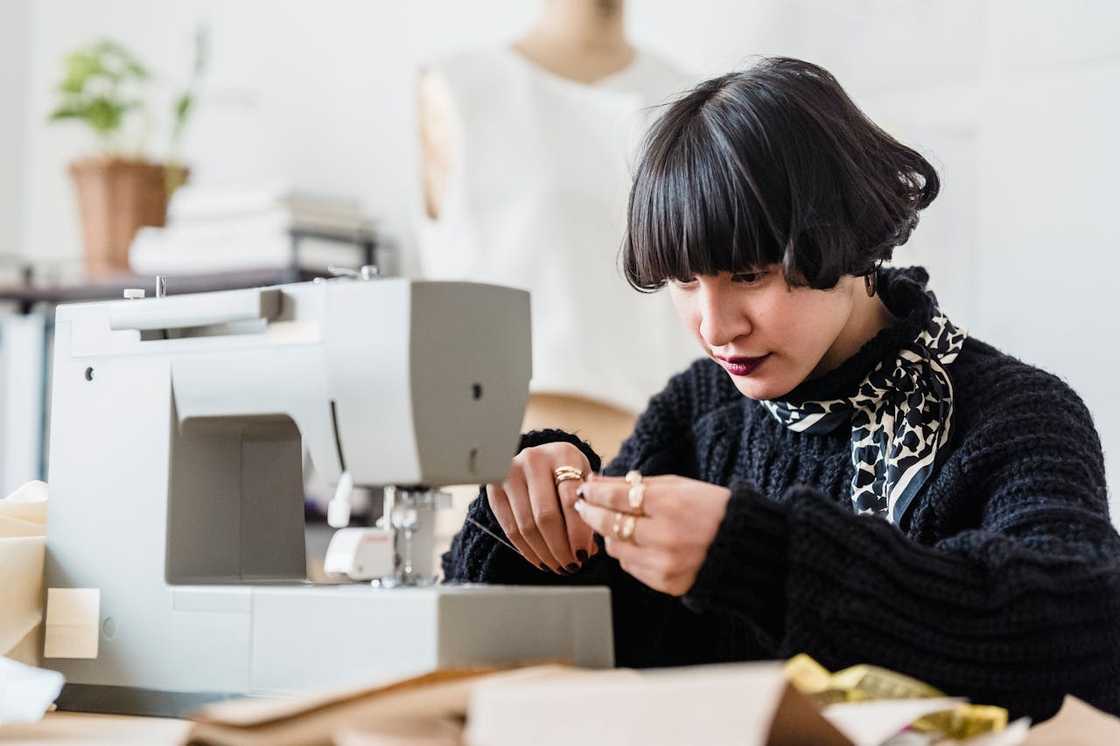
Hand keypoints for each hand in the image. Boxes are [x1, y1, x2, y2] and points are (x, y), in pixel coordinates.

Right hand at [486, 442, 598, 573]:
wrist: (539, 456)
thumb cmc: (567, 472)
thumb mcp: (583, 480)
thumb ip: (588, 510)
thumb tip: (587, 551)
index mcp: (563, 455)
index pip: (570, 499)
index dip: (577, 532)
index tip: (583, 555)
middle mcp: (534, 460)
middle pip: (546, 515)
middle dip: (560, 548)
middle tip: (570, 566)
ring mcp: (510, 472)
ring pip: (526, 525)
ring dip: (544, 553)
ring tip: (557, 567)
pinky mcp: (494, 487)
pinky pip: (509, 528)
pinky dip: (526, 550)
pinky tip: (540, 560)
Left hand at [574, 474, 730, 595]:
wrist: (746, 547)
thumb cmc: (712, 509)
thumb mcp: (680, 486)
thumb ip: (639, 484)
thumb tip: (598, 483)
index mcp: (671, 504)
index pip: (616, 497)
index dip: (595, 493)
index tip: (585, 489)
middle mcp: (666, 536)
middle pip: (609, 524)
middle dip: (591, 513)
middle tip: (583, 505)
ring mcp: (665, 564)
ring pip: (616, 549)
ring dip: (610, 534)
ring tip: (616, 523)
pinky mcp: (667, 583)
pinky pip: (630, 568)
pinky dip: (628, 553)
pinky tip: (637, 542)